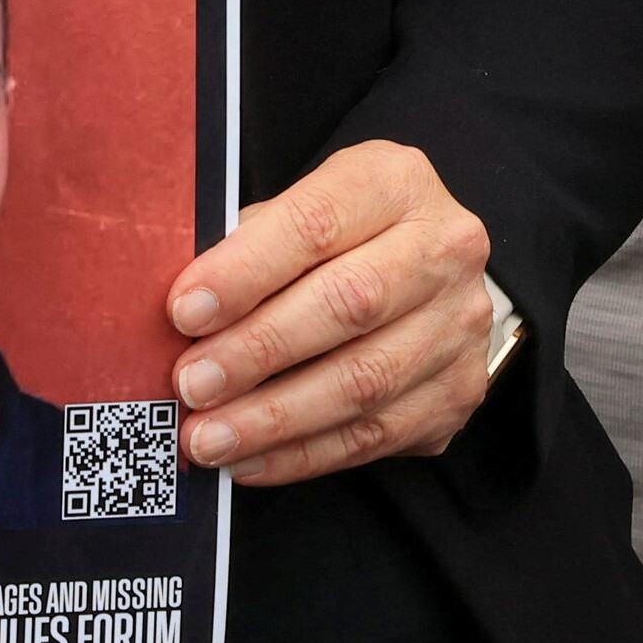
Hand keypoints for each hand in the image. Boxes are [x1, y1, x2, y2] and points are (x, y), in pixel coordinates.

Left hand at [163, 140, 503, 487]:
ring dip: (274, 418)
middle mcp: (445, 250)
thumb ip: (248, 244)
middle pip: (348, 304)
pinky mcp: (458, 392)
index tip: (185, 311)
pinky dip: (302, 454)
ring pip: (364, 382)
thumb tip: (182, 309)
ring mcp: (459, 326)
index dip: (246, 271)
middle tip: (191, 384)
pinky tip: (248, 461)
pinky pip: (374, 435)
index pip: (315, 224)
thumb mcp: (297, 206)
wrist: (427, 267)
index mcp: (395, 182)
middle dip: (257, 351)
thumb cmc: (337, 233)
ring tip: (209, 437)